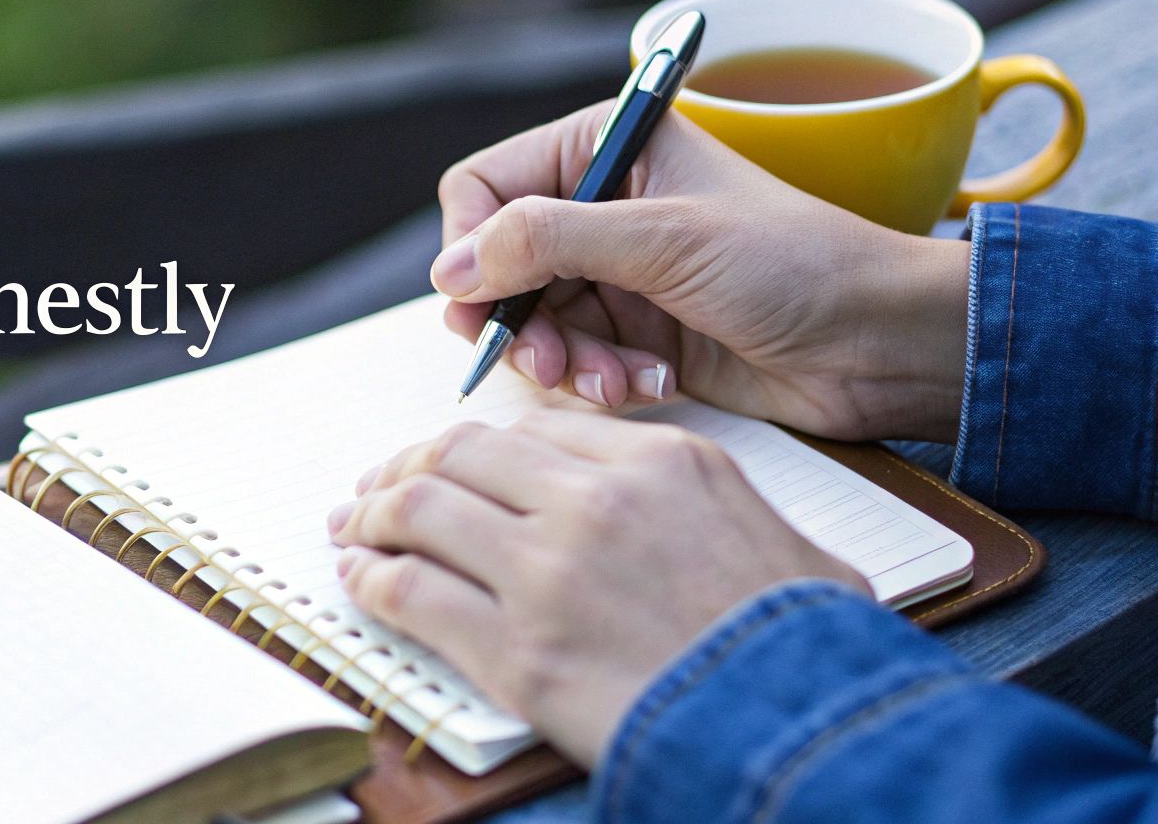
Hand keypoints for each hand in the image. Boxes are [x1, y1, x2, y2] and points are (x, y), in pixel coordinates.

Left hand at [328, 412, 869, 767]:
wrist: (802, 727)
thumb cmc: (799, 638)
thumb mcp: (764, 527)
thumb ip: (687, 494)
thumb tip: (638, 496)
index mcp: (660, 460)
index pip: (532, 429)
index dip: (474, 447)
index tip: (450, 465)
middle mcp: (594, 501)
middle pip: (461, 454)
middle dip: (405, 468)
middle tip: (377, 493)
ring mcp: (549, 574)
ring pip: (421, 512)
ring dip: (374, 519)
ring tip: (355, 532)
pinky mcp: (517, 653)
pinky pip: (413, 596)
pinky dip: (372, 583)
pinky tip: (362, 584)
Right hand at [434, 102, 967, 440]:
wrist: (879, 343)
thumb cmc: (794, 264)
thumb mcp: (663, 240)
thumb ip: (546, 242)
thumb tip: (450, 270)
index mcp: (608, 147)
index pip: (484, 186)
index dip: (472, 245)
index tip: (484, 300)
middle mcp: (603, 204)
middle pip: (497, 265)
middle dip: (521, 320)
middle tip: (549, 363)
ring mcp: (618, 273)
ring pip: (531, 323)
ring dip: (563, 360)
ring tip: (614, 380)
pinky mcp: (636, 334)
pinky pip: (574, 362)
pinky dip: (601, 379)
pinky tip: (652, 382)